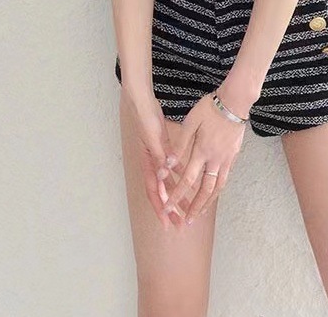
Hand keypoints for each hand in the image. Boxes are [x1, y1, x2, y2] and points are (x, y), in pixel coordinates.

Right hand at [120, 87, 190, 230]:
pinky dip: (177, 178)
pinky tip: (185, 182)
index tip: (168, 223)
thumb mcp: (155, 139)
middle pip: (159, 192)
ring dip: (174, 196)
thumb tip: (165, 177)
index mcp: (148, 163)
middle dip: (169, 209)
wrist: (142, 103)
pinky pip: (169, 169)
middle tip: (179, 224)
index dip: (160, 208)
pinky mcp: (161, 149)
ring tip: (185, 208)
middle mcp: (150, 163)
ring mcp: (155, 157)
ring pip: (165, 182)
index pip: (153, 192)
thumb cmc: (147, 119)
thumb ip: (161, 157)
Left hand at [161, 92, 245, 226]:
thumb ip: (179, 145)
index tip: (167, 208)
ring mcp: (227, 159)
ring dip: (207, 203)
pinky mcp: (233, 156)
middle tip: (186, 221)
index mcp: (202, 151)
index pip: (187, 180)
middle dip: (194, 208)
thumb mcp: (190, 122)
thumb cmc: (210, 108)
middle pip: (204, 191)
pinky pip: (225, 178)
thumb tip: (167, 164)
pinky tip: (213, 193)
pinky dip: (217, 190)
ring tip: (200, 213)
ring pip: (217, 188)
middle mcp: (215, 160)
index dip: (176, 196)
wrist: (235, 102)